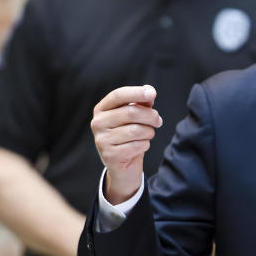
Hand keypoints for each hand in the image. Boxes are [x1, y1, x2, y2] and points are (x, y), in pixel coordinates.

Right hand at [90, 85, 162, 203]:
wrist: (123, 165)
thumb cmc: (130, 136)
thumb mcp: (135, 117)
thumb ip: (141, 103)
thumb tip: (149, 90)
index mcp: (102, 109)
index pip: (118, 95)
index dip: (136, 92)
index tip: (152, 93)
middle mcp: (97, 123)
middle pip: (130, 112)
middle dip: (151, 116)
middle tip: (158, 121)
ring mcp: (101, 139)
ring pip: (136, 130)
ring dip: (149, 132)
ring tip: (148, 134)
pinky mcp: (109, 155)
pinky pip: (137, 145)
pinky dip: (145, 145)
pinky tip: (141, 146)